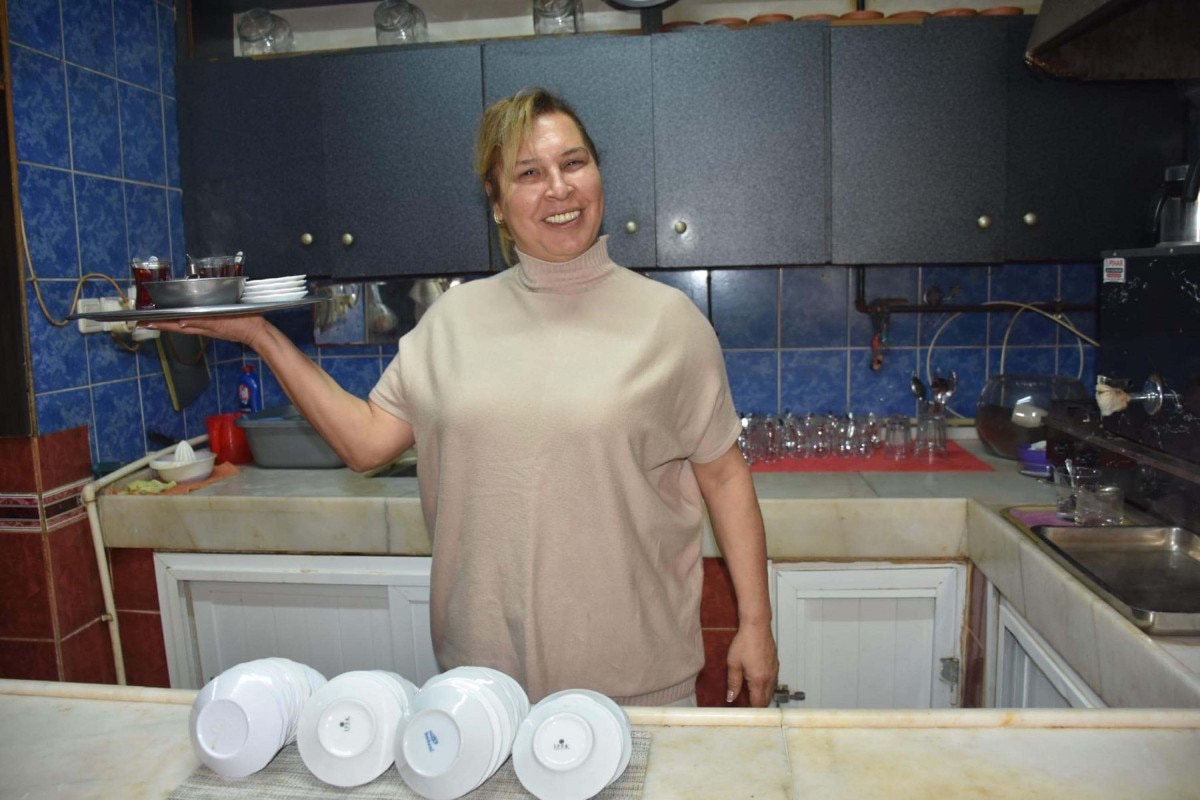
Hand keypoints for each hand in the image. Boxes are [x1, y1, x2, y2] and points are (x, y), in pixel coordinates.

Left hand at [142, 314, 269, 347]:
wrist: (258, 332)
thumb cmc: (241, 324)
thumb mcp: (220, 321)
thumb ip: (201, 321)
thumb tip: (180, 322)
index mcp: (202, 325)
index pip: (175, 325)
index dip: (159, 324)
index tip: (142, 323)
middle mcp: (202, 326)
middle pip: (176, 325)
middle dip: (160, 323)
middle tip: (143, 321)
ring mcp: (209, 325)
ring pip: (184, 324)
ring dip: (170, 322)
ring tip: (157, 319)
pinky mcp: (216, 323)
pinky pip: (195, 322)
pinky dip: (184, 320)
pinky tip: (182, 317)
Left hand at [725, 620, 778, 707]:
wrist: (757, 626)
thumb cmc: (744, 642)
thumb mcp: (733, 663)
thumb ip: (733, 683)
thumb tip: (731, 698)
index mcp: (759, 680)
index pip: (758, 704)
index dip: (751, 710)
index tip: (744, 712)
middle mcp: (769, 678)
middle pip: (766, 700)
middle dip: (757, 705)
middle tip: (745, 705)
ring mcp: (774, 671)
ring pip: (770, 691)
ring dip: (762, 695)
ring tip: (749, 694)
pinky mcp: (775, 665)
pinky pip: (772, 681)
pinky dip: (765, 686)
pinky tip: (756, 681)